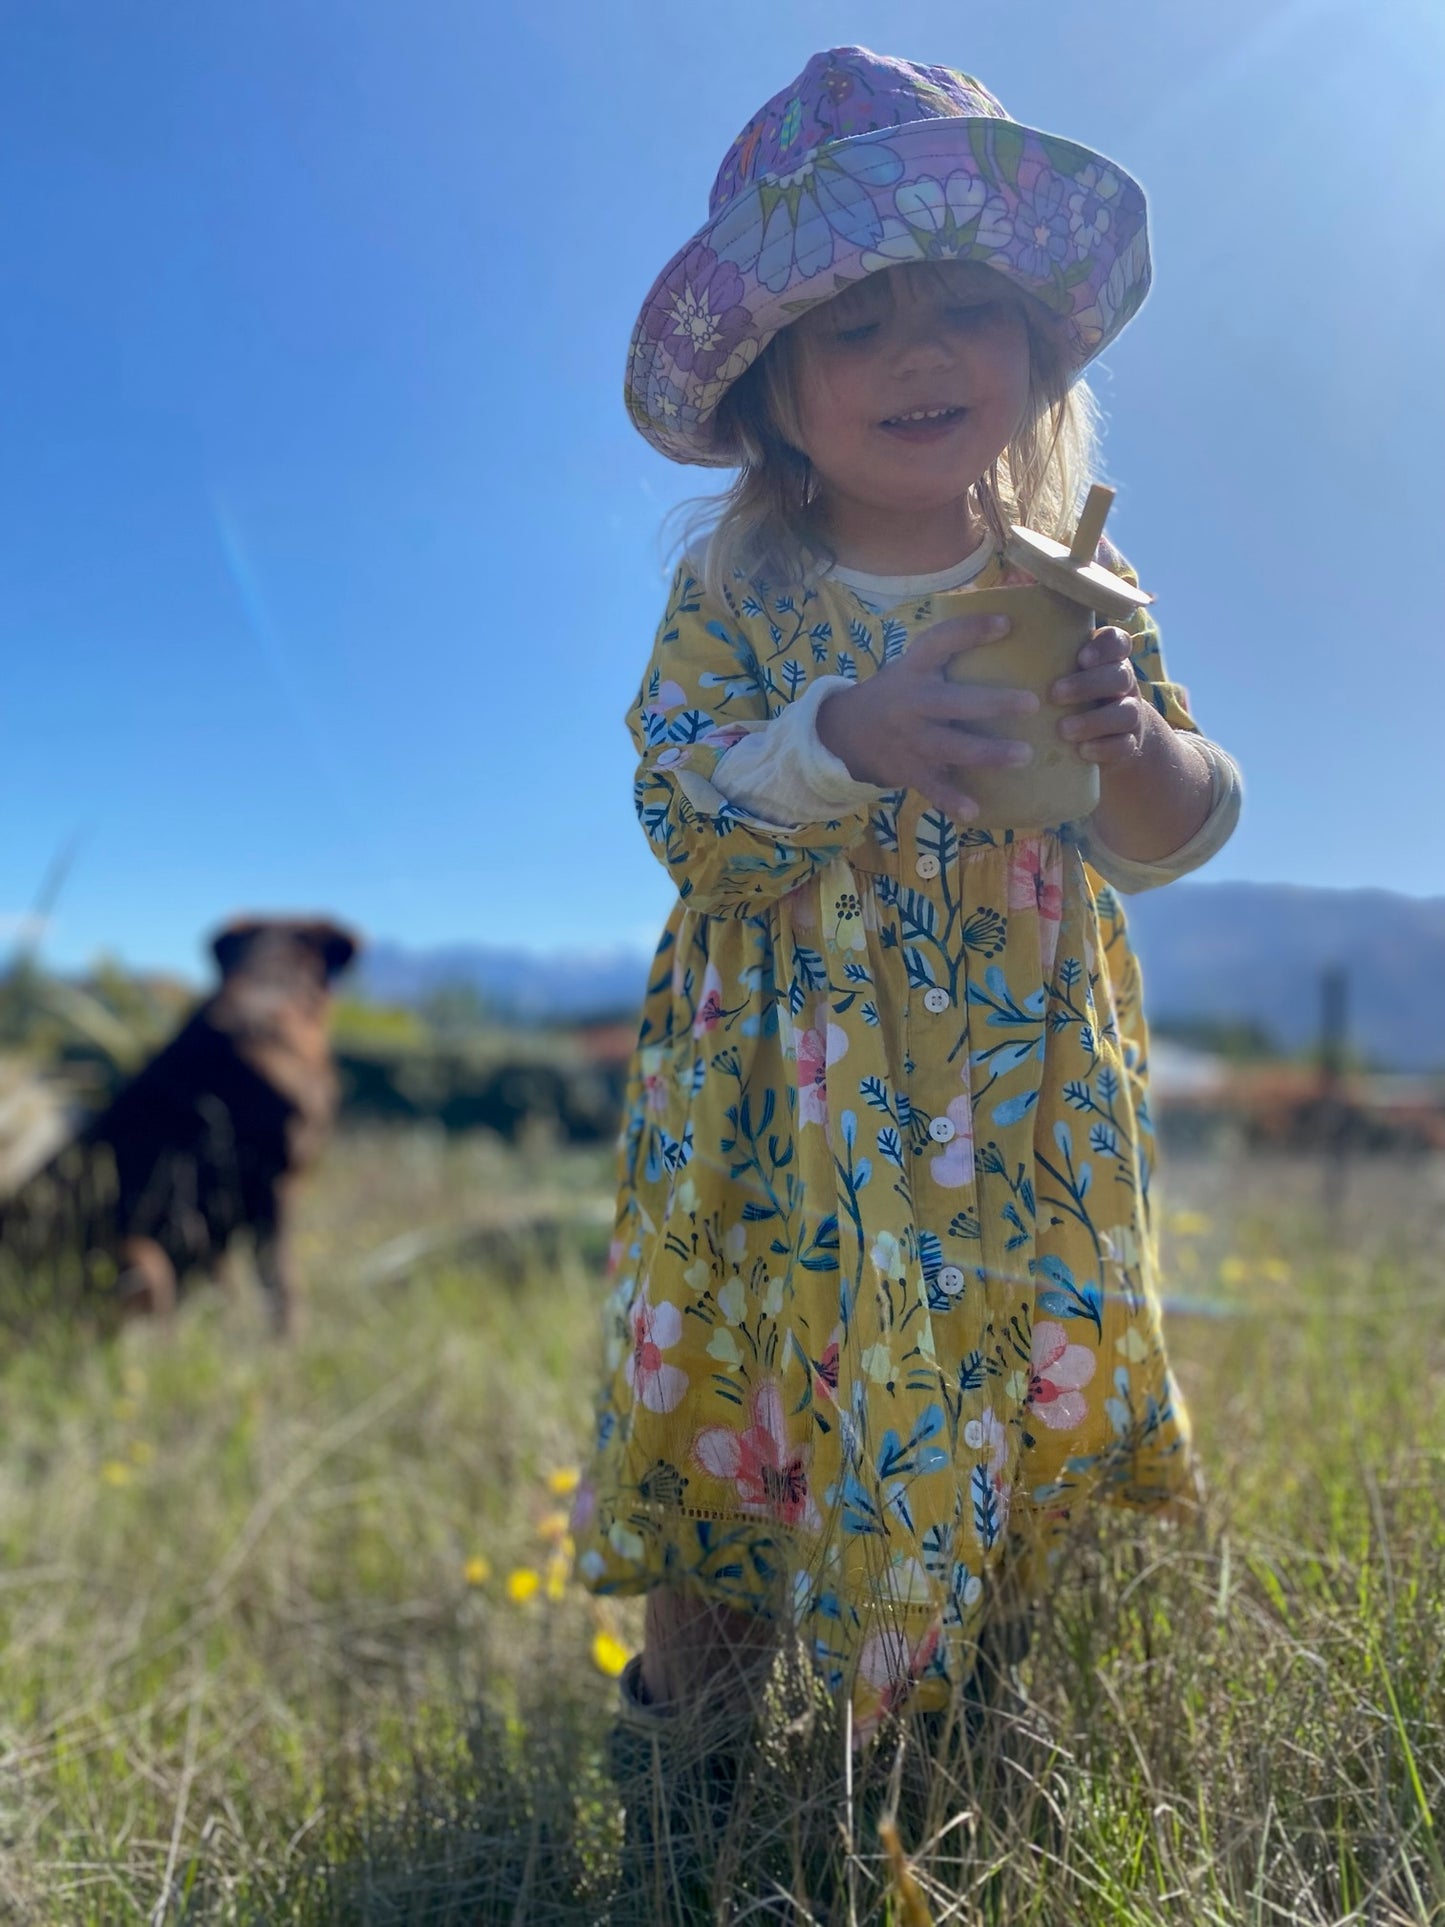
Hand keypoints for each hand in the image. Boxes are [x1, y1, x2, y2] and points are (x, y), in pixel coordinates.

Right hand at [817, 613, 1036, 821]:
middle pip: (952, 702)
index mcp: (914, 669)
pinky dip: (950, 801)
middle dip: (991, 703)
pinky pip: (932, 787)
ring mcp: (909, 739)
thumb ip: (949, 654)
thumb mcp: (913, 666)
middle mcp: (911, 702)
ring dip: (986, 753)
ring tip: (1024, 755)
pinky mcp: (908, 770)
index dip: (970, 631)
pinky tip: (973, 811)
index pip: (940, 642)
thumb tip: (1013, 626)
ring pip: (949, 747)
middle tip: (1032, 703)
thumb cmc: (898, 693)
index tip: (1007, 624)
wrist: (845, 732)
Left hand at [1051, 626, 1149, 764]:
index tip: (1081, 658)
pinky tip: (1082, 751)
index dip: (1104, 648)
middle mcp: (1124, 685)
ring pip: (1127, 713)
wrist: (1107, 738)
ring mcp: (1130, 716)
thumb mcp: (1062, 675)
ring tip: (1063, 729)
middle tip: (1054, 694)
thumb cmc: (1072, 698)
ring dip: (1094, 721)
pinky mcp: (1129, 745)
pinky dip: (1104, 748)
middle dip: (1088, 685)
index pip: (1117, 642)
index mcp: (1108, 661)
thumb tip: (996, 638)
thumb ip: (1044, 660)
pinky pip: (1125, 746)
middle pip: (1120, 676)